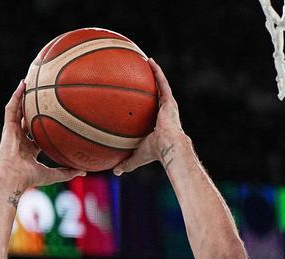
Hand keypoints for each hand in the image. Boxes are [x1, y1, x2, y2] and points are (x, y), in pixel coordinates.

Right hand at [0, 81, 85, 188]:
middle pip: (28, 117)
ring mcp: (13, 131)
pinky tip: (23, 84)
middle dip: (34, 105)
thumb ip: (68, 172)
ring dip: (24, 95)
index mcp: (30, 148)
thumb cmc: (31, 178)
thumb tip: (84, 171)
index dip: (44, 123)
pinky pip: (11, 108)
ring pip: (19, 109)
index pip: (37, 132)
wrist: (14, 178)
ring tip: (32, 80)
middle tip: (43, 93)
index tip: (54, 114)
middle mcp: (21, 138)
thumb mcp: (54, 174)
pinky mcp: (7, 127)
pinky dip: (16, 95)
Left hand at [114, 60, 188, 174]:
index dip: (145, 104)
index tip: (138, 97)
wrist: (169, 147)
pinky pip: (162, 82)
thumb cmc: (156, 153)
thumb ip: (127, 162)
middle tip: (141, 75)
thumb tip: (114, 172)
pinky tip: (149, 61)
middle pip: (157, 96)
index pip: (151, 112)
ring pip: (160, 86)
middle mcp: (164, 113)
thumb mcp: (138, 157)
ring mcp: (168, 106)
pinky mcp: (169, 101)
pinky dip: (157, 71)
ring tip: (146, 61)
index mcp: (159, 124)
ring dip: (154, 73)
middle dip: (150, 85)